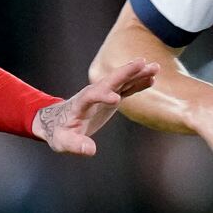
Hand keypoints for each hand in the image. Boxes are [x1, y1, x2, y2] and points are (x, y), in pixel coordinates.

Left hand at [30, 59, 157, 156]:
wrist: (57, 121)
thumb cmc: (58, 132)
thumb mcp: (62, 142)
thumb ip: (75, 145)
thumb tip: (90, 150)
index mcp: (80, 104)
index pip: (91, 97)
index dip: (102, 97)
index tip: (117, 100)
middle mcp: (92, 94)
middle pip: (109, 81)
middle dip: (124, 72)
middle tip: (142, 63)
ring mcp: (102, 94)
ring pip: (120, 81)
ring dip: (136, 74)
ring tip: (155, 67)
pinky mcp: (110, 97)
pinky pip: (126, 88)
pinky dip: (137, 83)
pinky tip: (152, 78)